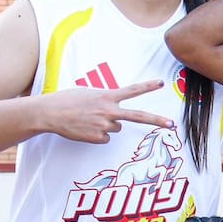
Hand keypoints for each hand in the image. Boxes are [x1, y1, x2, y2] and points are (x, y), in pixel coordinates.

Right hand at [35, 80, 173, 142]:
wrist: (51, 113)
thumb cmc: (68, 100)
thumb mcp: (89, 94)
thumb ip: (105, 100)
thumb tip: (114, 115)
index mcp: (107, 96)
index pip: (132, 90)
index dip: (147, 86)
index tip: (161, 83)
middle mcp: (109, 111)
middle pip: (138, 116)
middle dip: (156, 121)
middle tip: (171, 125)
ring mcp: (105, 126)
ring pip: (116, 127)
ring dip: (106, 124)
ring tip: (88, 119)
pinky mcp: (98, 138)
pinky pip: (105, 137)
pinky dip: (97, 134)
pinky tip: (85, 128)